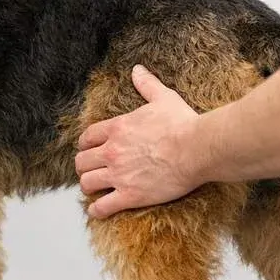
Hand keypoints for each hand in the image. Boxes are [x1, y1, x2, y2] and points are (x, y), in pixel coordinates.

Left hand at [75, 65, 201, 218]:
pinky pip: (102, 207)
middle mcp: (112, 151)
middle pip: (81, 162)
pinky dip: (98, 210)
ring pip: (87, 184)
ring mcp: (119, 174)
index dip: (85, 145)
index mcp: (117, 128)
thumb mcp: (163, 98)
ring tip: (96, 189)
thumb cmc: (183, 123)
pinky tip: (100, 210)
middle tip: (93, 170)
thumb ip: (146, 85)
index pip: (87, 137)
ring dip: (90, 187)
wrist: (198, 148)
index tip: (89, 149)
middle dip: (85, 166)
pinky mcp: (130, 195)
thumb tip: (137, 69)